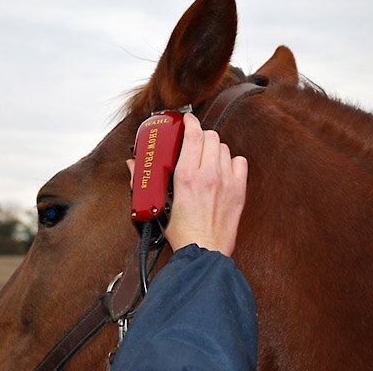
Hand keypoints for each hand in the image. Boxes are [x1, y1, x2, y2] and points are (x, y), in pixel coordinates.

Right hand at [127, 113, 247, 256]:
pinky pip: (239, 162)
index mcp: (186, 176)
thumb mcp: (157, 205)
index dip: (190, 122)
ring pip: (224, 147)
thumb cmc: (181, 233)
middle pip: (211, 137)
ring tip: (206, 158)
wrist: (204, 252)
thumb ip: (142, 181)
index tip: (187, 119)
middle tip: (194, 142)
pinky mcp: (238, 190)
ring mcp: (226, 181)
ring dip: (215, 148)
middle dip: (201, 136)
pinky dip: (231, 161)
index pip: (194, 135)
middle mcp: (209, 174)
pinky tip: (223, 169)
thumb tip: (132, 165)